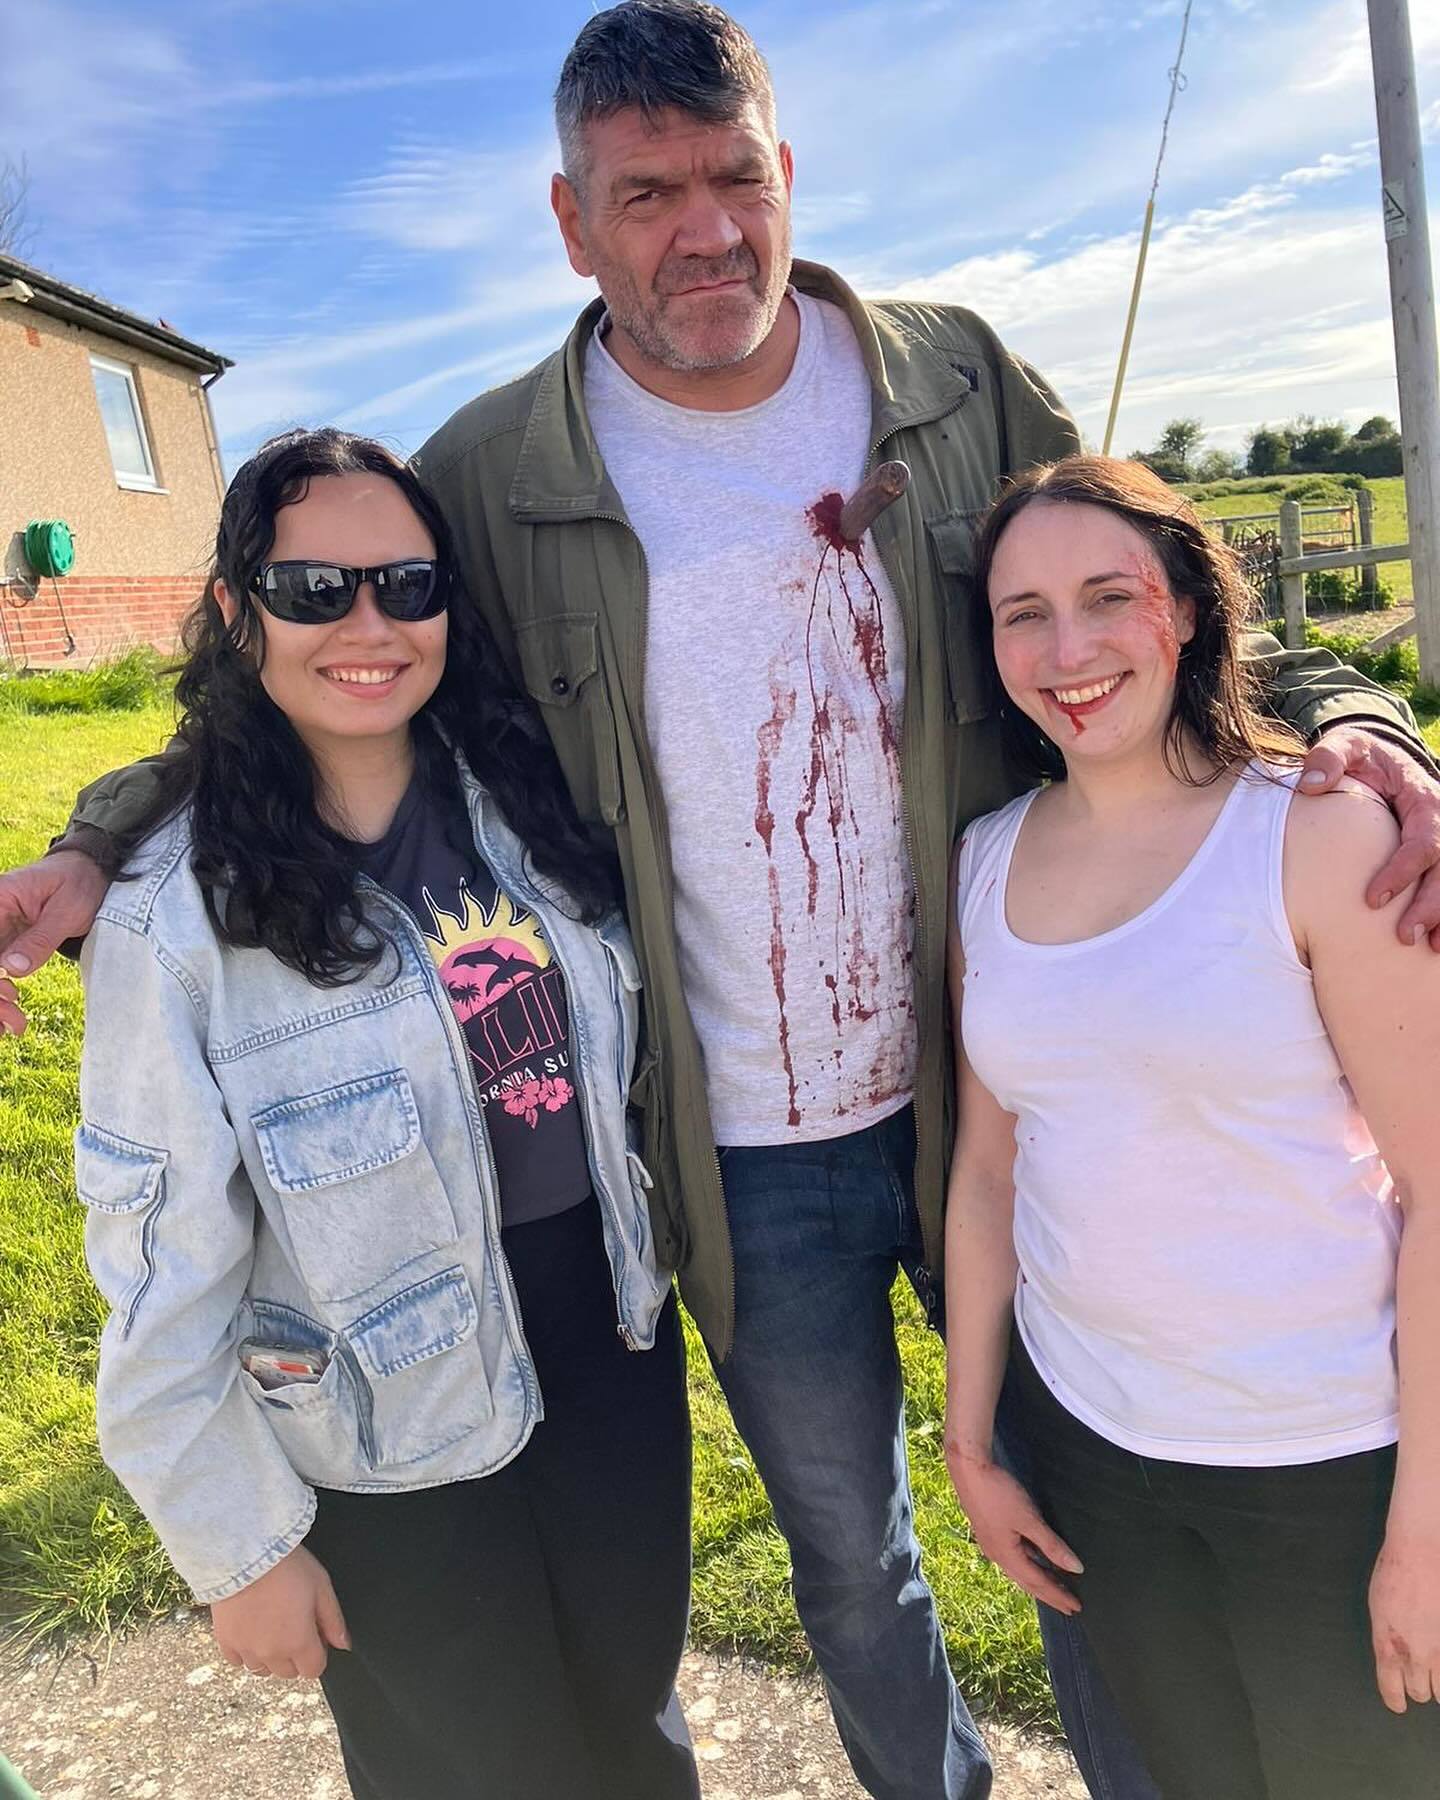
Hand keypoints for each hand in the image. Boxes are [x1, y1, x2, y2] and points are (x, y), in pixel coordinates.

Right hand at [0, 851, 110, 1029]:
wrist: (92, 874)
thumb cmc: (80, 883)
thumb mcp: (66, 911)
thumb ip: (40, 939)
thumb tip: (11, 969)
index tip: (4, 995)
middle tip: (12, 1022)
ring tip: (14, 1024)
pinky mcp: (7, 942)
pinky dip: (2, 994)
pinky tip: (11, 1014)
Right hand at [211, 1544, 350, 1678]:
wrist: (246, 1552)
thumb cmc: (286, 1565)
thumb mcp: (321, 1586)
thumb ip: (333, 1620)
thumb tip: (343, 1643)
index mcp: (298, 1642)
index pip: (313, 1670)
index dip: (318, 1653)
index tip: (315, 1635)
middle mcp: (271, 1653)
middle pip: (288, 1672)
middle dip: (295, 1655)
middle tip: (294, 1625)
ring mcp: (246, 1649)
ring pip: (262, 1670)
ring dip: (270, 1656)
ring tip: (272, 1626)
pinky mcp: (225, 1641)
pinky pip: (237, 1661)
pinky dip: (245, 1651)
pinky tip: (252, 1630)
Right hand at [946, 1448, 1082, 1614]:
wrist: (968, 1468)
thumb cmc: (998, 1493)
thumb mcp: (1029, 1519)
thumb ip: (1052, 1545)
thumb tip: (1076, 1568)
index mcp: (1006, 1556)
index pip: (1038, 1583)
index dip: (1058, 1595)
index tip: (1075, 1607)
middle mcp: (997, 1555)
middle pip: (1028, 1581)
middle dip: (1049, 1593)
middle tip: (1069, 1606)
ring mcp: (992, 1543)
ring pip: (1021, 1569)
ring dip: (1039, 1579)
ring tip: (1057, 1586)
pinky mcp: (991, 1531)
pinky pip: (1014, 1556)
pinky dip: (1030, 1562)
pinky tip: (1037, 1558)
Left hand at [1300, 729, 1439, 949]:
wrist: (1382, 758)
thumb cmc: (1361, 757)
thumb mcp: (1345, 746)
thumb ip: (1328, 758)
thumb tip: (1311, 784)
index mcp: (1422, 797)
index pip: (1422, 840)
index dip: (1401, 872)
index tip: (1372, 899)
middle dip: (1431, 905)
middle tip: (1404, 936)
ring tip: (1430, 947)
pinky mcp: (1439, 855)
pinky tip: (1436, 942)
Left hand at [1370, 1530, 1439, 1711]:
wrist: (1419, 1551)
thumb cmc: (1395, 1572)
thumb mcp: (1379, 1609)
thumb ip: (1387, 1637)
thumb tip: (1393, 1657)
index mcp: (1387, 1644)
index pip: (1390, 1687)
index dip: (1395, 1700)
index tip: (1398, 1705)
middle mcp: (1414, 1653)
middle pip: (1419, 1691)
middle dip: (1418, 1689)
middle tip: (1419, 1682)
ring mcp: (1438, 1648)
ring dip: (1437, 1686)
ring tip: (1434, 1676)